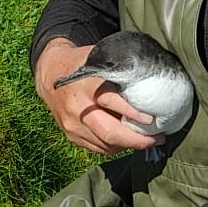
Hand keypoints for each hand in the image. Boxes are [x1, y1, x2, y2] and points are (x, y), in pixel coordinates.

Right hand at [34, 38, 159, 155]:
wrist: (50, 73)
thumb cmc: (81, 63)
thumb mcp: (98, 58)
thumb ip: (118, 69)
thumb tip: (149, 81)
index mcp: (86, 85)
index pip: (112, 102)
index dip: (134, 113)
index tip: (152, 118)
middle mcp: (77, 108)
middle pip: (109, 132)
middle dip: (137, 140)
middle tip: (157, 138)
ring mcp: (72, 125)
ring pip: (105, 144)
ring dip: (129, 145)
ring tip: (147, 140)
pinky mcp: (71, 135)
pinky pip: (98, 148)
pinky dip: (115, 147)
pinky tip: (127, 141)